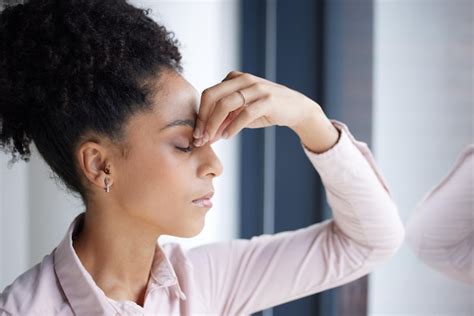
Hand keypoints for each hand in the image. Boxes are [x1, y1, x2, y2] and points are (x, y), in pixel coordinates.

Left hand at [192, 70, 324, 145]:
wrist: (296, 108)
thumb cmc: (265, 110)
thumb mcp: (242, 112)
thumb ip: (224, 119)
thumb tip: (206, 135)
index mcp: (234, 79)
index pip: (208, 94)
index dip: (200, 115)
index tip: (197, 134)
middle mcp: (243, 79)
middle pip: (212, 96)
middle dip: (203, 119)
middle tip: (200, 137)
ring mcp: (256, 88)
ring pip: (226, 104)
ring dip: (214, 124)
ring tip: (212, 139)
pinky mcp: (268, 100)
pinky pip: (244, 113)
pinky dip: (233, 127)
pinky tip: (228, 136)